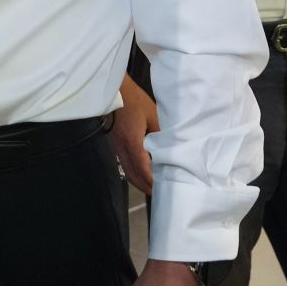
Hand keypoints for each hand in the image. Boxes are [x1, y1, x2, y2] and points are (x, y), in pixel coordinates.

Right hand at [112, 77, 158, 194]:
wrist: (115, 92)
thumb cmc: (135, 101)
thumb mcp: (153, 115)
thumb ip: (161, 133)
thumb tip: (171, 148)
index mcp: (133, 141)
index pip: (143, 167)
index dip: (152, 180)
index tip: (162, 189)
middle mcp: (123, 148)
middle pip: (133, 175)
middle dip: (146, 187)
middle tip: (160, 193)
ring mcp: (117, 147)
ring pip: (127, 172)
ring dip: (139, 182)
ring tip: (152, 187)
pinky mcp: (115, 145)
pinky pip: (124, 164)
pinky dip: (133, 173)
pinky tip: (142, 173)